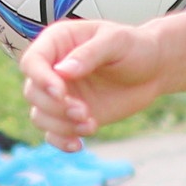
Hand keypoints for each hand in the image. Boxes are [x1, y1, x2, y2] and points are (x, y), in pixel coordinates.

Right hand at [19, 19, 165, 149]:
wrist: (154, 70)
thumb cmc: (136, 47)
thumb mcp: (117, 41)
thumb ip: (90, 53)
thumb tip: (62, 71)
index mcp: (58, 42)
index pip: (32, 61)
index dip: (40, 78)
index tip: (61, 93)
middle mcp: (54, 68)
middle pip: (33, 92)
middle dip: (55, 107)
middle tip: (83, 111)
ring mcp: (61, 94)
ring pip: (40, 115)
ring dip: (61, 125)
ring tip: (90, 124)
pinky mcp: (70, 115)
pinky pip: (52, 133)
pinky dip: (61, 141)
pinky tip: (79, 144)